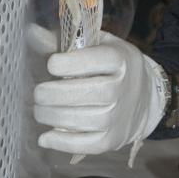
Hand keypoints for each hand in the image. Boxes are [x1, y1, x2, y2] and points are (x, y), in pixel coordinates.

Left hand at [33, 31, 168, 161]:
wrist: (146, 98)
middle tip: (38, 93)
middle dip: (52, 94)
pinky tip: (45, 137)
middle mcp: (122, 89)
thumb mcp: (98, 46)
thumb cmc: (113, 67)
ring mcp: (118, 117)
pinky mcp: (112, 140)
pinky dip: (62, 143)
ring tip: (39, 111)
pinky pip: (86, 145)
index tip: (51, 65)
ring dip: (52, 117)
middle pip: (84, 93)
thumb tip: (32, 32)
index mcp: (120, 60)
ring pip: (82, 120)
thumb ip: (66, 41)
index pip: (92, 61)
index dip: (66, 63)